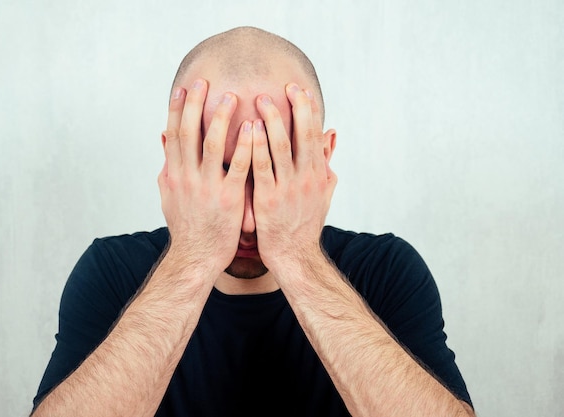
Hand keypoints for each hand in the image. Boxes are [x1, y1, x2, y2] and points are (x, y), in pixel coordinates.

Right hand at [158, 79, 252, 276]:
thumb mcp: (169, 194)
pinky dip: (245, 145)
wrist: (196, 258)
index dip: (177, 109)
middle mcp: (186, 177)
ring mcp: (207, 187)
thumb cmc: (186, 226)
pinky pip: (238, 167)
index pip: (173, 134)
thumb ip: (168, 165)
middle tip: (206, 81)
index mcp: (173, 174)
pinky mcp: (228, 198)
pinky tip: (253, 127)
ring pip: (212, 144)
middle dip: (196, 104)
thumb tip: (163, 139)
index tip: (183, 87)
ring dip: (221, 118)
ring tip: (232, 96)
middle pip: (189, 132)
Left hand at [252, 83, 336, 273]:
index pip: (314, 134)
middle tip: (283, 86)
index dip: (308, 110)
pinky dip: (256, 146)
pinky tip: (248, 129)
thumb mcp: (323, 191)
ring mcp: (287, 188)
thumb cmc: (305, 222)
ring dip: (272, 120)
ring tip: (260, 98)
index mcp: (317, 174)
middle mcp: (306, 178)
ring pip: (280, 147)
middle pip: (301, 135)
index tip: (300, 89)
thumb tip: (332, 133)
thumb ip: (326, 161)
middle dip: (293, 107)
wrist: (294, 256)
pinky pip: (261, 168)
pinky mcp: (268, 199)